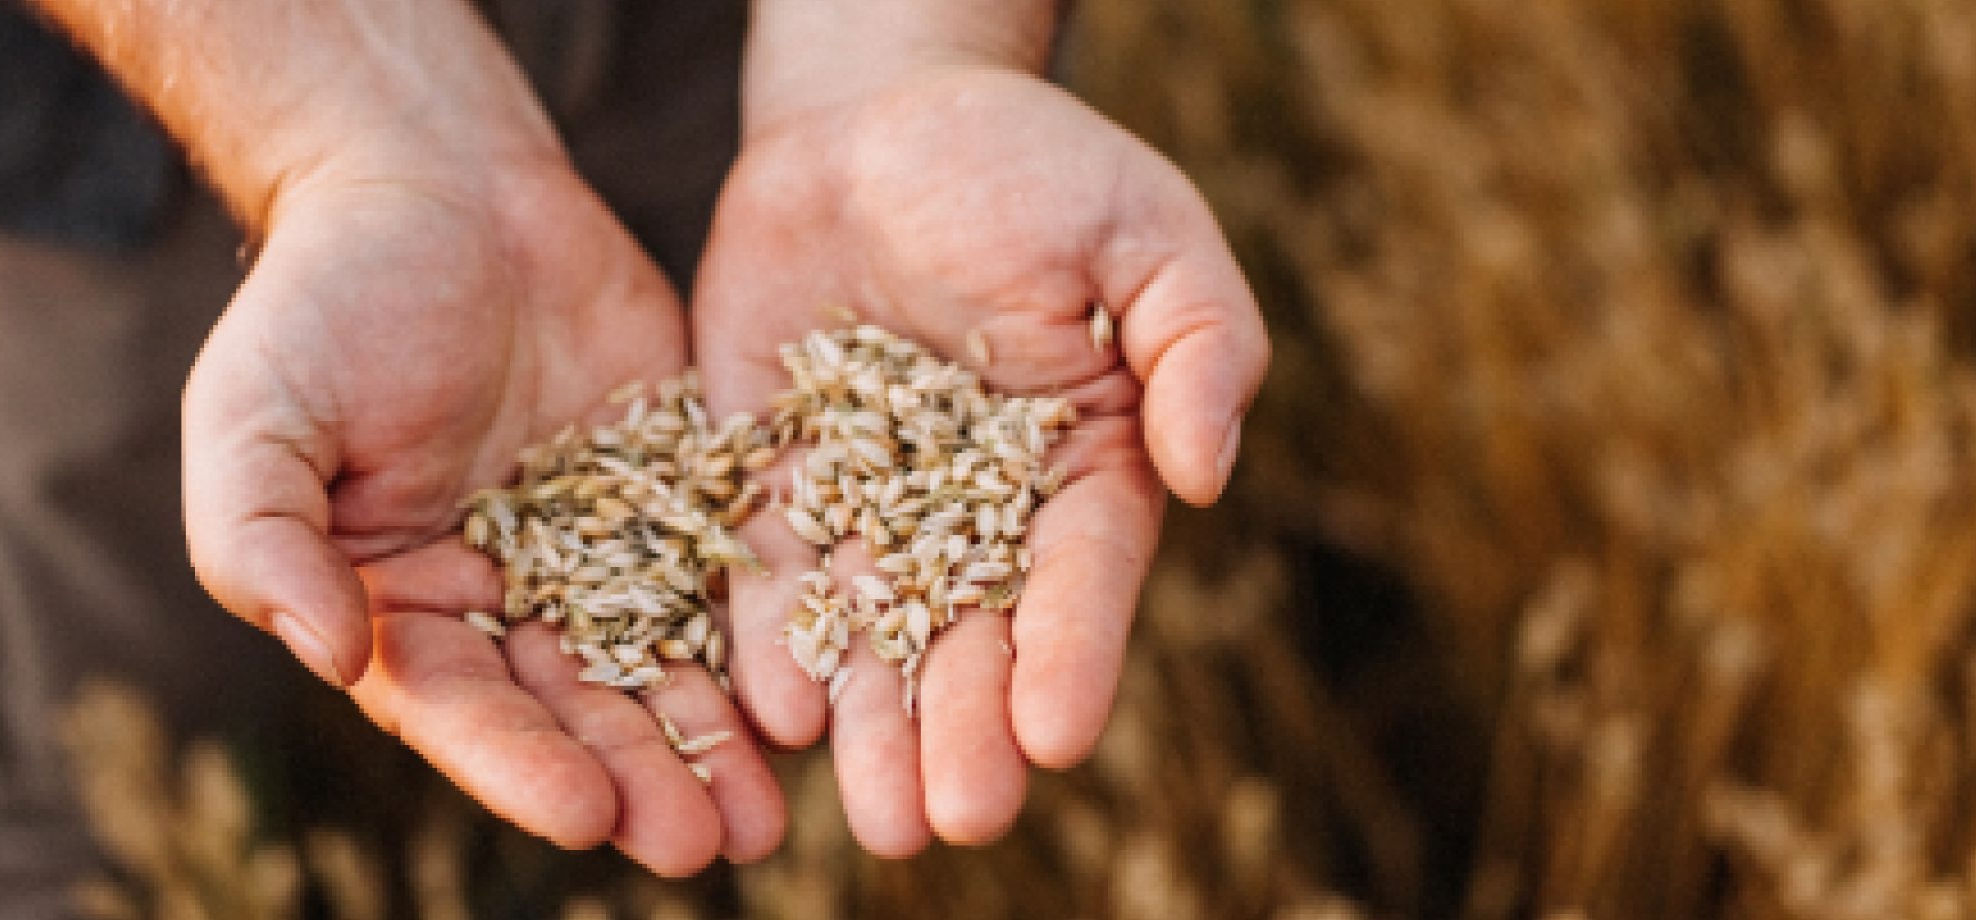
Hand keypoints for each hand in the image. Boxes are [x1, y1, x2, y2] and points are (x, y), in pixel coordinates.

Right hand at [20, 0, 784, 876]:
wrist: (440, 180)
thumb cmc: (324, 298)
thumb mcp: (256, 412)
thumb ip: (264, 538)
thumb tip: (324, 651)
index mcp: (402, 607)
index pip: (461, 710)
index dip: (521, 765)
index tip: (585, 815)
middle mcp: (504, 602)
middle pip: (577, 713)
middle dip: (639, 782)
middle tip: (704, 847)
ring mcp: (601, 552)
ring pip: (663, 668)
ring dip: (713, 747)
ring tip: (771, 822)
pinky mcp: (679, 494)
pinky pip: (728, 578)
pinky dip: (766, 641)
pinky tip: (818, 694)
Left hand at [693, 64, 1268, 854]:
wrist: (875, 118)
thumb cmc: (1033, 165)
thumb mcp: (1142, 228)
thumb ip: (1195, 343)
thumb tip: (1208, 475)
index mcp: (1083, 467)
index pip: (1082, 579)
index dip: (1072, 659)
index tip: (1056, 737)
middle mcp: (975, 513)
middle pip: (972, 638)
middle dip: (963, 730)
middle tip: (954, 818)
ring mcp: (867, 507)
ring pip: (870, 638)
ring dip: (872, 729)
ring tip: (877, 816)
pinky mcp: (772, 484)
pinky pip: (767, 578)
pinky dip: (771, 648)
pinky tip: (773, 714)